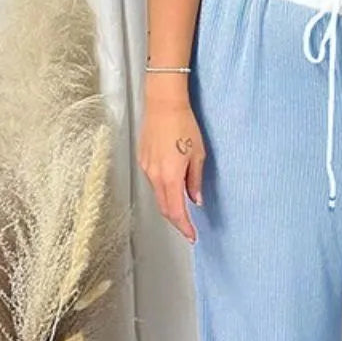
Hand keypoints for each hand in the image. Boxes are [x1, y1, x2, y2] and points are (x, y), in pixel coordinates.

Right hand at [138, 95, 207, 243]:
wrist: (164, 104)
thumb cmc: (184, 125)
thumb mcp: (198, 154)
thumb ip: (195, 180)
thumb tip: (195, 199)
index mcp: (170, 176)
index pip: (176, 211)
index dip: (184, 227)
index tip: (192, 236)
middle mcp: (155, 176)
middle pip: (164, 207)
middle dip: (177, 221)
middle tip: (188, 229)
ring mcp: (147, 168)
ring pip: (158, 195)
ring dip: (170, 205)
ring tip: (184, 210)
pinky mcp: (143, 160)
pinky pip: (154, 182)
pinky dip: (164, 190)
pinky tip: (173, 188)